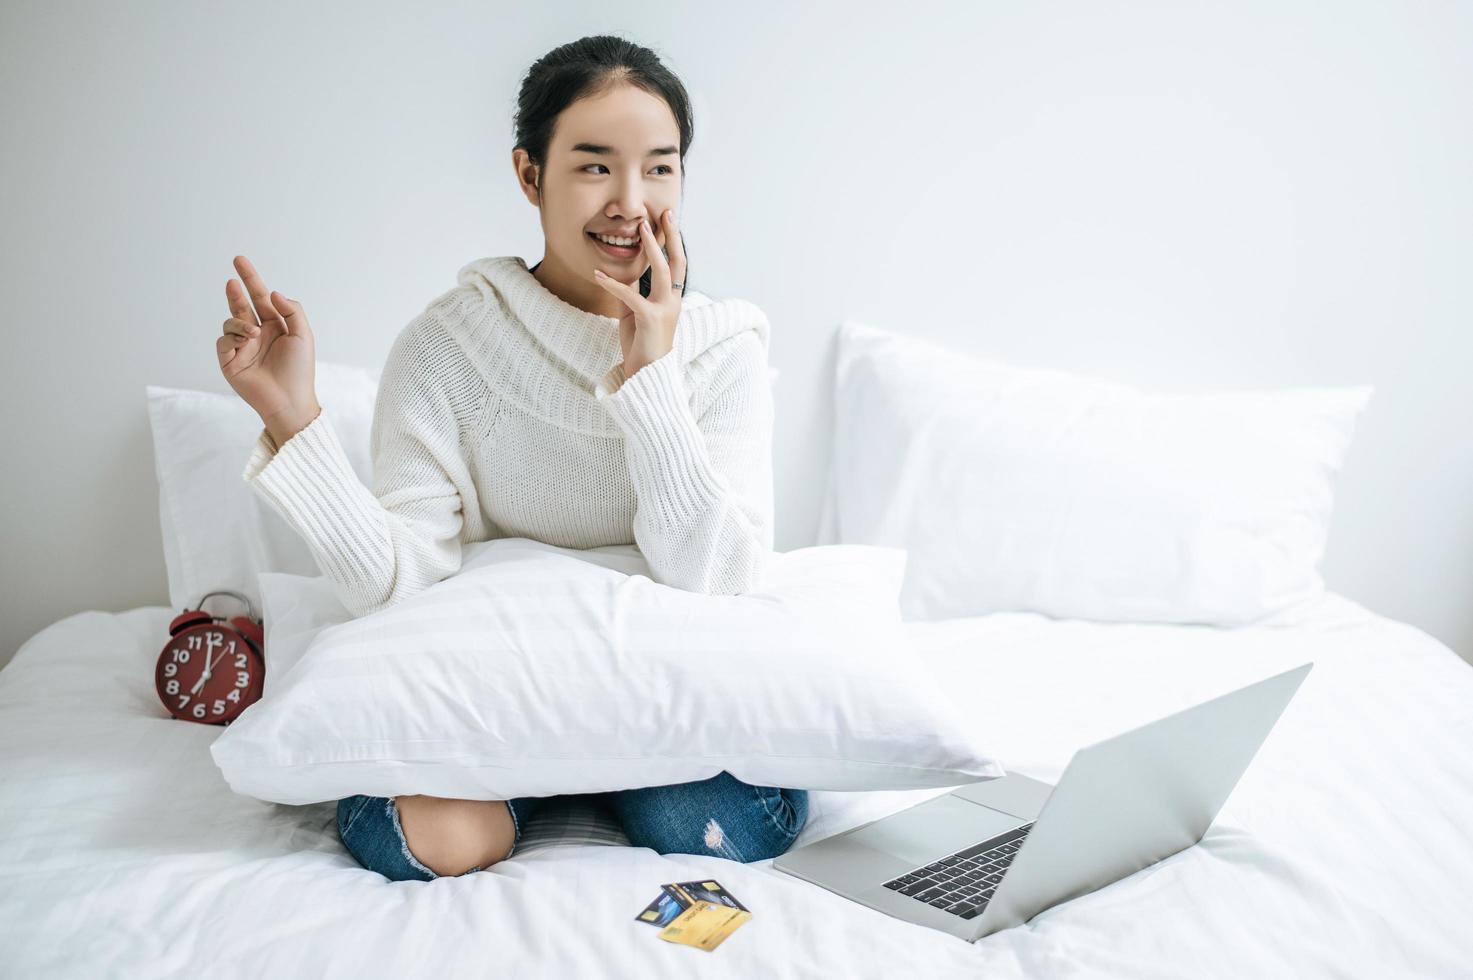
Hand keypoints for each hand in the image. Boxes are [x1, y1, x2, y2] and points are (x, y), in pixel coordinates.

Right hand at [216, 255, 320, 443]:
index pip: (260, 297)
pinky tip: (245, 342)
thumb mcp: (303, 335)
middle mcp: (257, 333)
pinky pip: (223, 340)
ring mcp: (242, 346)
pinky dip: (233, 337)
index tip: (239, 260)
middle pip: (241, 305)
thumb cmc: (299, 369)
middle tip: (232, 279)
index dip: (250, 279)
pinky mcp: (229, 360)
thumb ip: (291, 310)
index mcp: (275, 326)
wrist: (289, 400)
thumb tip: (272, 292)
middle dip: (235, 291)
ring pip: (230, 321)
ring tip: (252, 332)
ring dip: (239, 321)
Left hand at [590, 208, 686, 379]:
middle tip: (666, 212)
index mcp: (672, 298)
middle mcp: (673, 301)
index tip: (666, 219)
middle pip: (677, 261)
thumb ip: (632, 292)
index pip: (676, 264)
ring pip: (661, 271)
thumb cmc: (642, 344)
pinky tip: (597, 274)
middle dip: (672, 235)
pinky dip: (611, 283)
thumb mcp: (635, 313)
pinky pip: (629, 294)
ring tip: (641, 229)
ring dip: (652, 247)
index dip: (672, 241)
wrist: (647, 374)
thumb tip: (623, 275)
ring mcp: (664, 309)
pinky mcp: (649, 318)